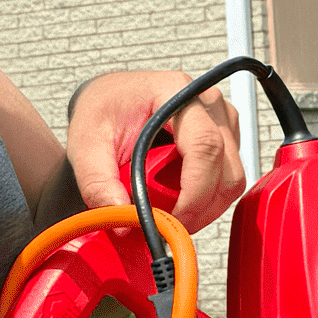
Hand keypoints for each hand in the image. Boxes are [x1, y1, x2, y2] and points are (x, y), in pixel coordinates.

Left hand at [66, 69, 246, 232]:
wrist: (109, 99)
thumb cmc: (102, 110)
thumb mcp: (85, 144)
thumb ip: (96, 180)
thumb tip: (119, 214)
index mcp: (175, 92)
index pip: (205, 146)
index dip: (195, 192)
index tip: (172, 219)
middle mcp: (207, 102)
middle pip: (226, 169)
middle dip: (199, 208)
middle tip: (165, 225)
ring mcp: (222, 119)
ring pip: (232, 179)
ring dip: (203, 206)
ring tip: (167, 211)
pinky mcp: (226, 136)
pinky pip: (228, 178)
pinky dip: (206, 198)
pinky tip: (178, 198)